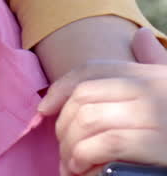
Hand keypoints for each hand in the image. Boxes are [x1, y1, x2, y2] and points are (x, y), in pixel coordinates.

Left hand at [39, 27, 166, 175]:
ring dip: (71, 147)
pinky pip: (105, 142)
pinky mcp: (158, 144)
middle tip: (63, 151)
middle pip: (83, 97)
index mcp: (151, 75)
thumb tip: (140, 36)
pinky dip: (85, 157)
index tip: (43, 111)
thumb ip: (154, 64)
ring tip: (72, 165)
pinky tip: (84, 171)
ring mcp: (156, 115)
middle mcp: (153, 89)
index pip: (92, 70)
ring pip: (88, 120)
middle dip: (63, 126)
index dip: (59, 89)